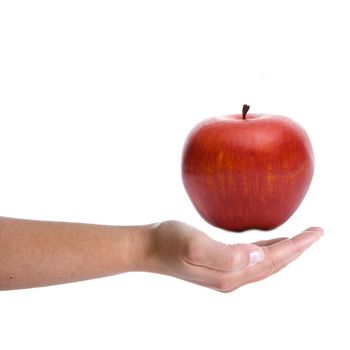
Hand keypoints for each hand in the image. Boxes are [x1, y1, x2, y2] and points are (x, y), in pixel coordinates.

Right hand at [147, 220, 323, 292]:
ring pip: (263, 263)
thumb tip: (259, 255)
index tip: (317, 232)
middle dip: (297, 249)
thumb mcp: (194, 245)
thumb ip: (226, 255)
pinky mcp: (218, 264)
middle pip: (273, 264)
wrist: (148, 248)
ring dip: (284, 251)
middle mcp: (231, 277)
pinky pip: (251, 259)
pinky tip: (267, 243)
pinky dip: (266, 250)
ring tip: (299, 239)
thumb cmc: (168, 242)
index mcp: (230, 274)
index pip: (272, 261)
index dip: (297, 247)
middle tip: (316, 232)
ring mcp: (224, 272)